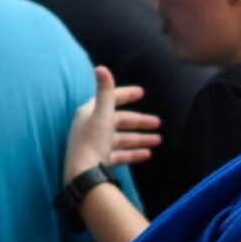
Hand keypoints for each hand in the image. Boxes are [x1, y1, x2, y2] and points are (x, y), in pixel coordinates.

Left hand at [65, 66, 161, 182]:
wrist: (82, 175)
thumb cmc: (92, 142)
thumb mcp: (101, 114)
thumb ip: (105, 91)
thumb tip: (101, 67)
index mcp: (89, 113)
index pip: (110, 99)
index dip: (126, 94)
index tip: (142, 93)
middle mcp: (91, 127)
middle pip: (119, 121)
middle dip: (139, 122)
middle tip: (158, 123)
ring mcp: (96, 145)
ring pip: (122, 139)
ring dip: (140, 138)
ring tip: (158, 140)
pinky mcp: (99, 161)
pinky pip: (120, 154)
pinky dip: (133, 153)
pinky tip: (147, 154)